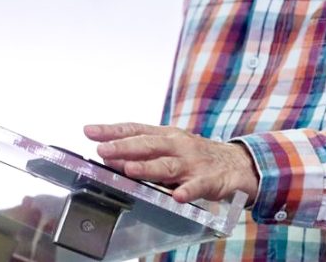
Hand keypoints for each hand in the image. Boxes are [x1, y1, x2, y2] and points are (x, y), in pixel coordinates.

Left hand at [84, 122, 258, 204]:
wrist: (236, 162)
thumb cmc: (195, 154)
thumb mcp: (170, 145)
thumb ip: (142, 149)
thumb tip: (108, 153)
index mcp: (166, 135)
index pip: (135, 130)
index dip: (112, 130)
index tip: (89, 131)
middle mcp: (177, 145)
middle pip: (148, 145)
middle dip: (124, 148)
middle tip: (103, 150)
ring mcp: (193, 163)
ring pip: (168, 166)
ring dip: (148, 168)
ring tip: (130, 170)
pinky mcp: (209, 180)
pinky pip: (197, 187)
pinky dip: (188, 191)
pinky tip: (178, 196)